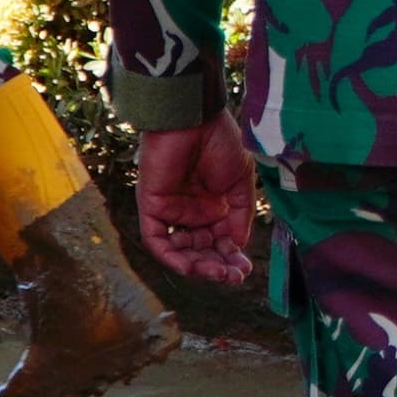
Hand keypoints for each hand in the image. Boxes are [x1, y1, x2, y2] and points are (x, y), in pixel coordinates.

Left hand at [134, 118, 259, 285]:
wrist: (195, 119)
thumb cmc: (220, 142)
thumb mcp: (241, 181)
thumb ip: (240, 215)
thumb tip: (239, 245)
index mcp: (213, 204)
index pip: (220, 240)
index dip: (231, 257)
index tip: (245, 270)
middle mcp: (191, 211)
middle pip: (201, 250)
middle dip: (217, 266)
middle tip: (233, 277)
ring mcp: (171, 210)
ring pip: (181, 250)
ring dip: (198, 266)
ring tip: (218, 273)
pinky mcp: (152, 207)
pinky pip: (158, 240)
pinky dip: (172, 257)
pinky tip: (192, 266)